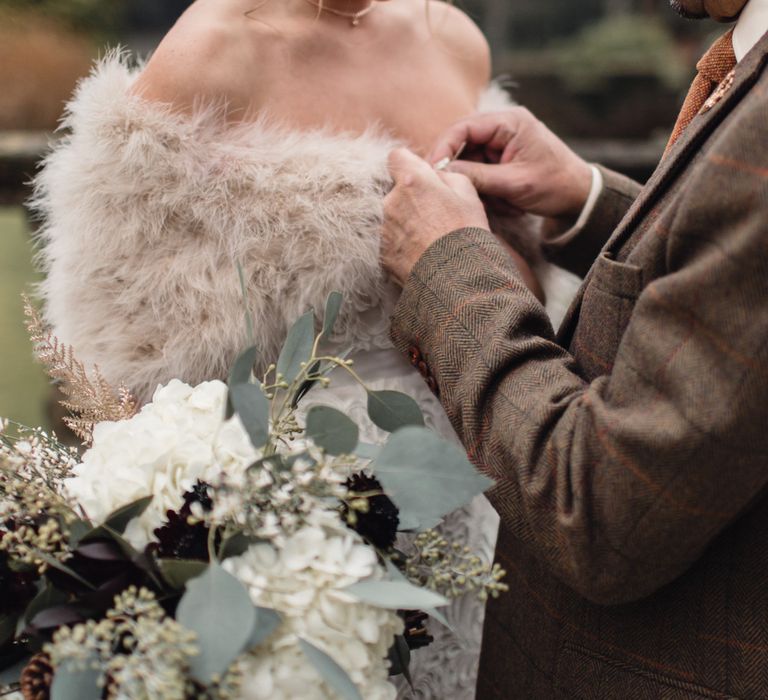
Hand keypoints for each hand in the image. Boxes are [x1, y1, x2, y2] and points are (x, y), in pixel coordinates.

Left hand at [381, 148, 488, 285]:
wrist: (455, 279)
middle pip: (394, 189)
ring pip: (391, 216)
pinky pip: (389, 240)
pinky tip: (420, 253)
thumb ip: (447, 176)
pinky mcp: (381, 252)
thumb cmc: (466, 234)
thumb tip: (435, 174)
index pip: (396, 157)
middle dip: (409, 197)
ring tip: (427, 239)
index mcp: (412, 181)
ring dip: (404, 221)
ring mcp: (383, 228)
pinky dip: (401, 243)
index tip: (420, 176)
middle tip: (432, 214)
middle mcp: (390, 201)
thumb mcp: (468, 195)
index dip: (409, 165)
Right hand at [429, 108, 592, 219]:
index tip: (433, 171)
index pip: (463, 127)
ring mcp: (502, 144)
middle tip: (464, 195)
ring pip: (470, 164)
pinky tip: (507, 203)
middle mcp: (502, 127)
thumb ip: (477, 177)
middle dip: (464, 174)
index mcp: (509, 122)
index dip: (443, 148)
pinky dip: (489, 191)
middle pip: (463, 146)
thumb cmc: (554, 185)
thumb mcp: (514, 183)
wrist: (580, 196)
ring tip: (503, 203)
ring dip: (480, 188)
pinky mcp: (502, 159)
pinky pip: (481, 174)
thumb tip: (444, 174)